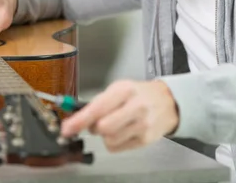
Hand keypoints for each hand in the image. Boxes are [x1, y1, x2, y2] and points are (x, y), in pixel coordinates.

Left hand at [59, 79, 178, 152]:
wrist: (168, 102)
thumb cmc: (139, 94)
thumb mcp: (119, 88)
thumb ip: (98, 102)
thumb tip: (74, 117)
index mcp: (125, 90)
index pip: (98, 108)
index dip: (79, 120)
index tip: (67, 128)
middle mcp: (135, 107)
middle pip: (102, 127)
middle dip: (94, 127)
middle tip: (97, 122)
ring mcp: (142, 125)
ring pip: (109, 140)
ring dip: (104, 135)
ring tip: (113, 125)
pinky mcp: (145, 140)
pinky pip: (117, 148)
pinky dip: (113, 142)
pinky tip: (122, 131)